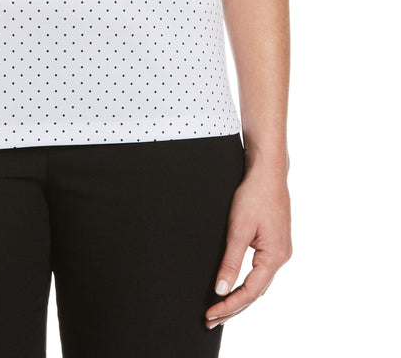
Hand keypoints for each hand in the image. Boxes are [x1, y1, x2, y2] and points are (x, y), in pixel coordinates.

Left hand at [205, 164, 291, 328]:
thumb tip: (222, 289)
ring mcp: (280, 251)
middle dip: (233, 308)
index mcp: (275, 257)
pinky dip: (247, 283)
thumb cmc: (254, 195)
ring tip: (220, 310)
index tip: (211, 314)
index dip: (229, 306)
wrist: (268, 172)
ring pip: (259, 284)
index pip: (249, 292)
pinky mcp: (275, 244)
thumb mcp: (238, 229)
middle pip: (256, 293)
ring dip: (240, 298)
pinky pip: (261, 272)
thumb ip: (230, 261)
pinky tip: (236, 287)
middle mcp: (281, 257)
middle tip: (211, 320)